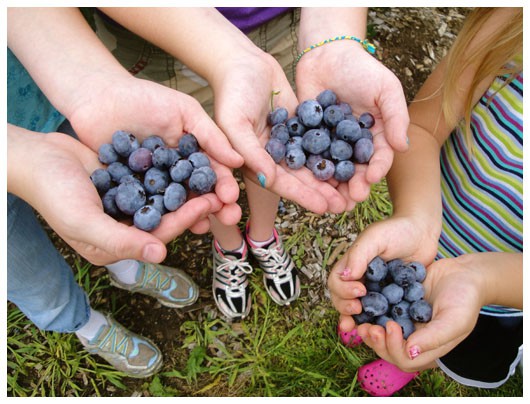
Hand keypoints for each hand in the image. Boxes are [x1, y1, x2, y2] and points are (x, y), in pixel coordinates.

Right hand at [8, 126, 229, 264]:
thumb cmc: (54, 194)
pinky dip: (172, 171)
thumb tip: (161, 255)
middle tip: (221, 192)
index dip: (185, 220)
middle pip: (167, 217)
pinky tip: (191, 159)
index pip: (159, 235)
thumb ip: (121, 241)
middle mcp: (125, 227)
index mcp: (117, 244)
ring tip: (212, 176)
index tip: (208, 203)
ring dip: (188, 188)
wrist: (36, 157)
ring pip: (165, 198)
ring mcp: (128, 204)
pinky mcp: (128, 182)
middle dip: (193, 205)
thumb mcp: (84, 222)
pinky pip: (155, 178)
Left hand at [66, 73, 243, 214]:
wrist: (98, 97)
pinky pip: (147, 206)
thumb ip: (210, 136)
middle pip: (199, 193)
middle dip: (215, 207)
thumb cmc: (144, 98)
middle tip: (229, 219)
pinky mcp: (131, 191)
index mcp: (192, 154)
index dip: (224, 185)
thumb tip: (239, 161)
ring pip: (177, 204)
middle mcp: (176, 173)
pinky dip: (158, 216)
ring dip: (192, 216)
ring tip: (203, 227)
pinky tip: (167, 224)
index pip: (213, 173)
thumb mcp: (184, 111)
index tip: (232, 197)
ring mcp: (155, 184)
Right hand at [211, 51, 348, 214]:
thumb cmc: (232, 93)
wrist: (242, 62)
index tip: (325, 207)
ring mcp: (287, 142)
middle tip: (347, 206)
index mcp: (253, 161)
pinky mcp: (299, 126)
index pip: (281, 183)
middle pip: (300, 178)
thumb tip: (267, 180)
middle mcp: (271, 156)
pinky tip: (353, 158)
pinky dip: (332, 150)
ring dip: (331, 176)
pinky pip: (317, 141)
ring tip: (354, 188)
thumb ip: (250, 152)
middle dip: (322, 192)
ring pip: (311, 162)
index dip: (303, 196)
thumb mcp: (235, 123)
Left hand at [296, 42, 409, 202]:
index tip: (370, 179)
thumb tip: (403, 147)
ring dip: (331, 188)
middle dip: (353, 187)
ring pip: (332, 170)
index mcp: (376, 136)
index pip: (378, 158)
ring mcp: (330, 144)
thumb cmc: (362, 69)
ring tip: (329, 202)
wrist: (327, 54)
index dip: (376, 170)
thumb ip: (396, 117)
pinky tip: (306, 184)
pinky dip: (308, 171)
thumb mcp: (386, 89)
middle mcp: (353, 145)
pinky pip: (308, 158)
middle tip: (349, 201)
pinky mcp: (308, 140)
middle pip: (355, 171)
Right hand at [328, 214, 438, 332]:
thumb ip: (359, 255)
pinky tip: (386, 330)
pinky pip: (382, 314)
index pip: (336, 283)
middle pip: (343, 300)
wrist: (423, 232)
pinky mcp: (393, 300)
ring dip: (359, 322)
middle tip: (358, 311)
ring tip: (363, 330)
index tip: (360, 291)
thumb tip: (344, 277)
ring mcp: (376, 291)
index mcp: (351, 266)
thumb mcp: (375, 238)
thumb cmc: (397, 230)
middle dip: (346, 309)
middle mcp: (360, 280)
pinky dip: (380, 323)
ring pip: (360, 311)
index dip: (343, 291)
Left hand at [356, 256, 483, 371]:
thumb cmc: (465, 298)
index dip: (392, 348)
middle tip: (367, 327)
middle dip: (376, 342)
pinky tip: (363, 303)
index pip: (405, 360)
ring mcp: (404, 322)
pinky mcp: (397, 306)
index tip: (390, 326)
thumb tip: (410, 353)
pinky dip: (369, 312)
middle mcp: (413, 338)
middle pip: (388, 350)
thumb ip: (434, 337)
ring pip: (380, 334)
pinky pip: (379, 313)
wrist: (464, 273)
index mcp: (428, 349)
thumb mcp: (455, 319)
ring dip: (369, 330)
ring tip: (361, 320)